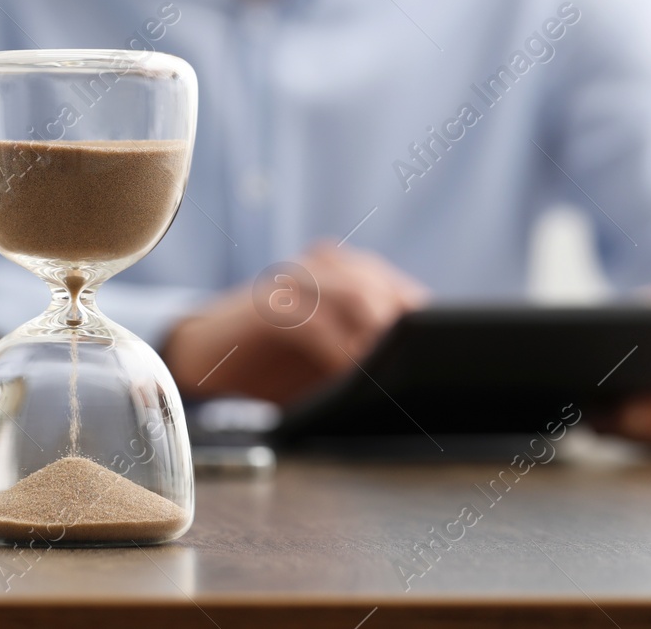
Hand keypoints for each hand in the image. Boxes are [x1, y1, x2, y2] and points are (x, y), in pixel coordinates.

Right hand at [162, 242, 428, 403]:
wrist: (206, 356)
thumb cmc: (277, 365)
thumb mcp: (334, 361)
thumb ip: (371, 359)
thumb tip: (424, 383)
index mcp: (347, 273)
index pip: (401, 293)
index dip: (423, 323)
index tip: (443, 357)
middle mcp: (324, 268)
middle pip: (383, 288)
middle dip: (405, 330)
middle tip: (422, 367)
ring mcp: (294, 281)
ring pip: (355, 294)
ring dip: (377, 335)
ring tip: (394, 371)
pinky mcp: (268, 304)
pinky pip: (312, 320)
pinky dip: (337, 349)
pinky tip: (350, 371)